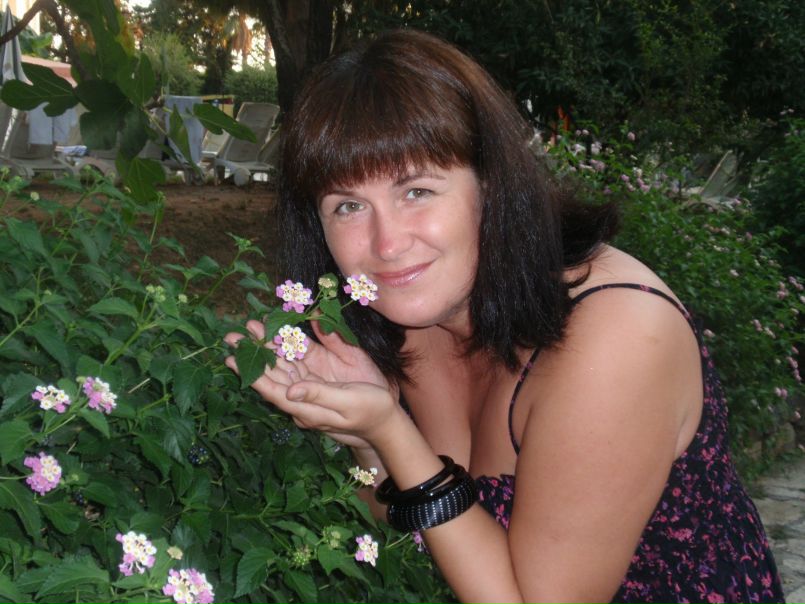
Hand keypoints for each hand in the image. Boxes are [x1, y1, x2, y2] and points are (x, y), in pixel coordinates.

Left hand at [223, 319, 398, 449]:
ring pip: (282, 368)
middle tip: (232, 336)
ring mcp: (309, 392)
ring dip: (267, 349)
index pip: (273, 391)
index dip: (252, 375)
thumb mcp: (347, 403)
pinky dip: (286, 350)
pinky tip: (275, 337)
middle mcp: (302, 401)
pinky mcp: (318, 384)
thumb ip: (319, 396)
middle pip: (272, 376)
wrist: (386, 423)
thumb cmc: (370, 412)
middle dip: (253, 355)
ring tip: (249, 331)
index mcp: (307, 409)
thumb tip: (291, 391)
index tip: (232, 360)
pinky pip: (297, 365)